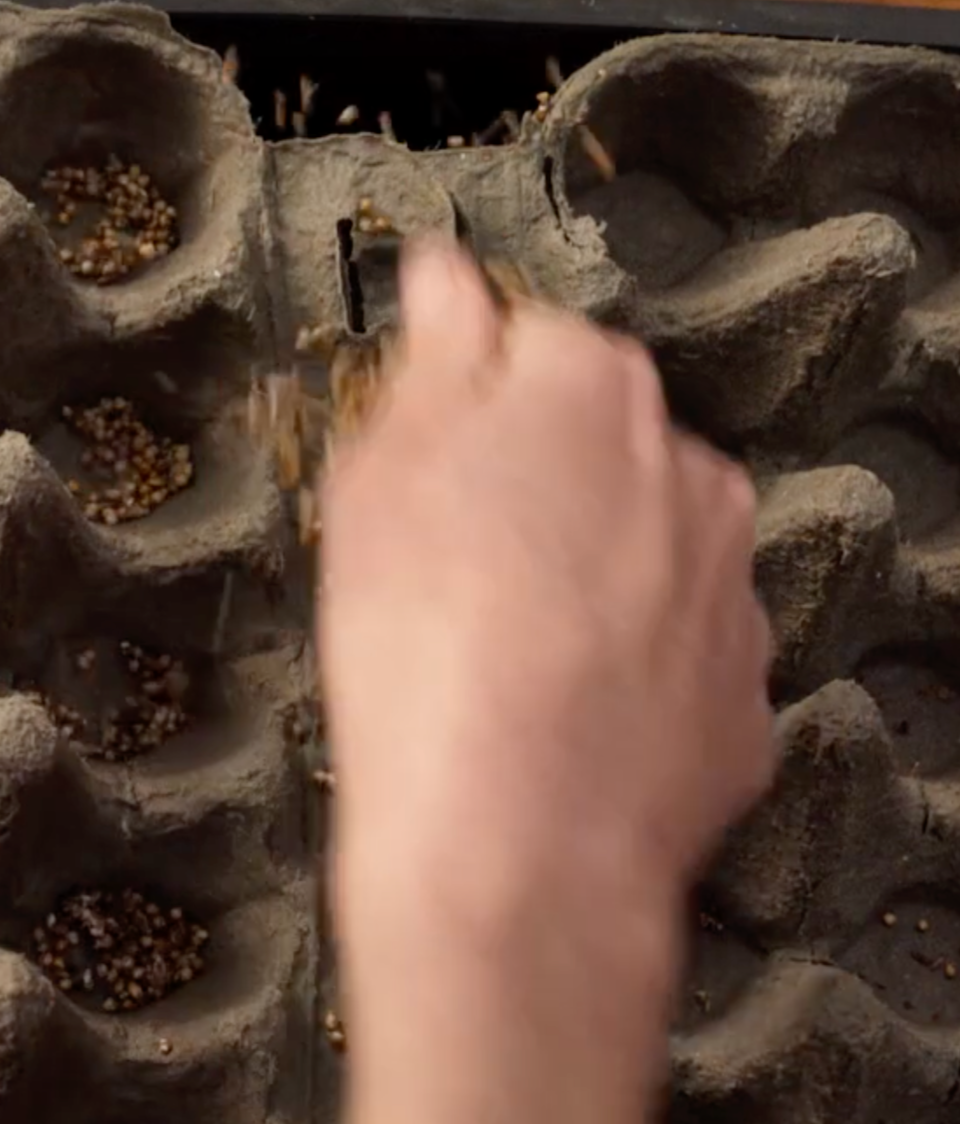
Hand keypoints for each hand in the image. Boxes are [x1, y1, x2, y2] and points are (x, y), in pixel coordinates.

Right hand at [319, 240, 772, 962]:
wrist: (512, 846)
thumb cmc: (423, 651)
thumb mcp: (378, 482)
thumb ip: (428, 361)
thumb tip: (446, 277)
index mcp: (591, 390)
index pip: (527, 350)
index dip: (464, 414)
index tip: (423, 480)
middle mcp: (691, 470)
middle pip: (599, 454)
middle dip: (536, 497)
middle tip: (450, 584)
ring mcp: (731, 593)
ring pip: (646, 559)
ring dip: (590, 588)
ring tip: (506, 670)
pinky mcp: (744, 701)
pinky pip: (675, 665)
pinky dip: (627, 684)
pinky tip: (560, 731)